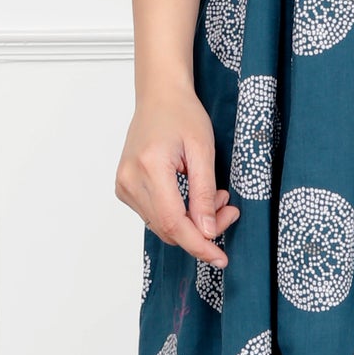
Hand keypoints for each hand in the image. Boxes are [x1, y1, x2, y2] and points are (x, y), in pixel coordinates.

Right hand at [116, 87, 239, 266]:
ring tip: (216, 198)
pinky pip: (154, 215)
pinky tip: (194, 197)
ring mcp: (124, 185)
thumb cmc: (183, 115)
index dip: (199, 244)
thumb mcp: (204, 151)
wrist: (159, 97)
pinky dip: (178, 215)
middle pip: (168, 228)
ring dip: (192, 222)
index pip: (174, 222)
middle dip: (202, 230)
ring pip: (161, 226)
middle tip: (229, 211)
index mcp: (150, 167)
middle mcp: (130, 180)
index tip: (220, 258)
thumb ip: (204, 194)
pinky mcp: (125, 188)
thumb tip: (207, 232)